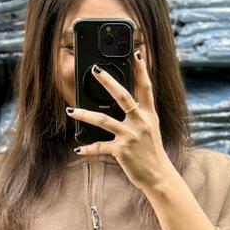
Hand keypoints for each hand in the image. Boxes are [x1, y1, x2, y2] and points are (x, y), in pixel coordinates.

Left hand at [68, 49, 172, 192]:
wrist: (159, 176)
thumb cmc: (152, 153)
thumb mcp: (150, 130)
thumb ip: (140, 115)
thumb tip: (126, 104)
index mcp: (148, 115)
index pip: (146, 87)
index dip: (141, 69)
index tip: (137, 52)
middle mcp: (140, 122)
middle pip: (123, 96)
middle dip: (109, 82)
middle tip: (96, 70)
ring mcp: (130, 136)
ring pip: (104, 120)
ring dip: (84, 115)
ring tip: (71, 110)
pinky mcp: (122, 151)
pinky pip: (100, 147)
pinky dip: (88, 149)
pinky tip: (78, 148)